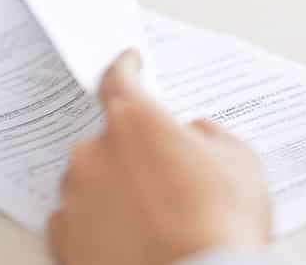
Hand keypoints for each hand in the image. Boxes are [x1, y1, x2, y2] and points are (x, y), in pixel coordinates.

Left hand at [47, 51, 270, 264]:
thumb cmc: (222, 223)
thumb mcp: (241, 161)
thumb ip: (209, 136)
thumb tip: (193, 135)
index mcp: (137, 123)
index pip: (119, 79)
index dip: (126, 66)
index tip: (128, 62)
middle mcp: (94, 155)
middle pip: (110, 139)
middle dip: (136, 152)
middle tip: (170, 178)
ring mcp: (75, 200)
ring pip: (93, 181)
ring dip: (118, 189)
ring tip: (158, 219)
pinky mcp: (64, 242)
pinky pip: (79, 220)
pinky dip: (100, 223)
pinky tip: (133, 238)